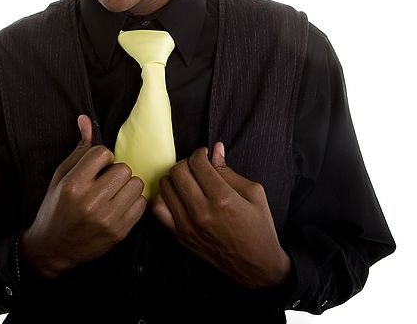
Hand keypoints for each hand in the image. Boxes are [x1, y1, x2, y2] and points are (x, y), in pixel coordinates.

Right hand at [21, 115, 146, 278]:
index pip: (103, 153)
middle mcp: (90, 202)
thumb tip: (85, 119)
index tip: (95, 169)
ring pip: (136, 184)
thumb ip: (79, 149)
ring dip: (126, 186)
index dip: (101, 158)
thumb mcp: (61, 176)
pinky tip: (119, 206)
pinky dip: (133, 202)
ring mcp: (106, 218)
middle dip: (115, 172)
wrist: (52, 248)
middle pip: (123, 168)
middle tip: (104, 182)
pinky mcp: (119, 232)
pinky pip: (141, 204)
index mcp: (73, 185)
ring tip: (113, 193)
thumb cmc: (56, 207)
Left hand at [152, 143, 290, 288]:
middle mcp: (202, 211)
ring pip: (166, 186)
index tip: (205, 155)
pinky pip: (158, 208)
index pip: (197, 163)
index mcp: (223, 198)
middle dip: (187, 162)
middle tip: (196, 166)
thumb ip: (229, 171)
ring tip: (187, 180)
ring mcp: (187, 224)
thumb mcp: (254, 193)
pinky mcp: (179, 236)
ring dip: (175, 177)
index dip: (200, 153)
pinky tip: (176, 195)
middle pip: (178, 171)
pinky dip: (164, 196)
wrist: (255, 266)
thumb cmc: (258, 228)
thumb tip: (216, 149)